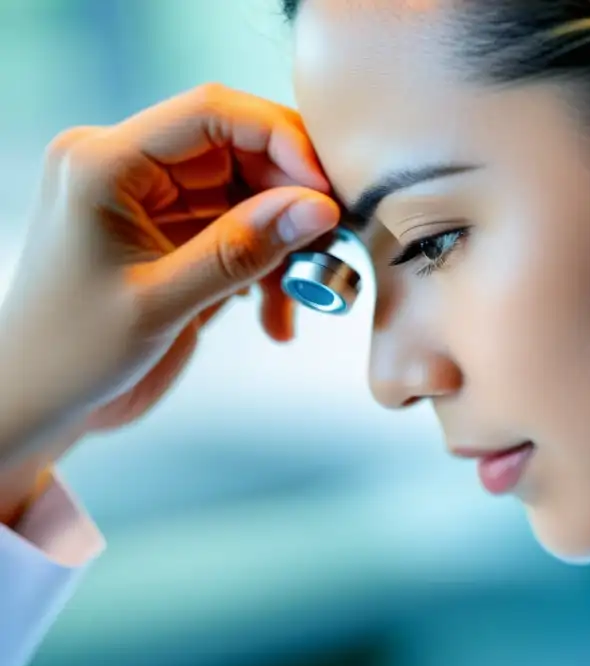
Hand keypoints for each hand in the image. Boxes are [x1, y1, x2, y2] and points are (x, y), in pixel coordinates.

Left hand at [0, 83, 340, 491]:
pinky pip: (241, 235)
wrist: (35, 404)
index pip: (209, 114)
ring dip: (285, 245)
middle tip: (329, 246)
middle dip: (290, 198)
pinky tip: (275, 317)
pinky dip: (268, 272)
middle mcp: (128, 169)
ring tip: (298, 298)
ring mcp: (153, 203)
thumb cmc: (70, 356)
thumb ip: (240, 251)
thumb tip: (318, 208)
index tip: (326, 190)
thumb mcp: (160, 303)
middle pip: (238, 151)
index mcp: (104, 162)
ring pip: (249, 197)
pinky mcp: (174, 238)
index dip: (279, 140)